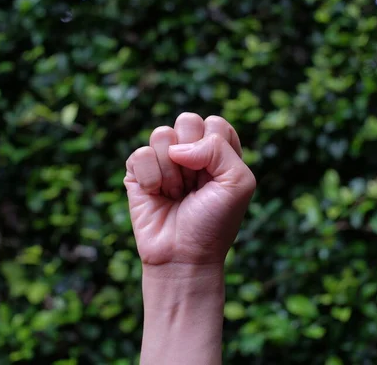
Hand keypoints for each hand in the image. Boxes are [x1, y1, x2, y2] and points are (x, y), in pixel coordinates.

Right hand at [124, 113, 255, 266]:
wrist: (183, 257)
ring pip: (161, 134)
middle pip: (187, 120)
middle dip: (192, 156)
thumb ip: (219, 148)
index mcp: (218, 151)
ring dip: (171, 171)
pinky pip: (140, 154)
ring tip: (176, 194)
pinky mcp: (138, 172)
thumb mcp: (238, 183)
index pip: (215, 123)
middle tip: (194, 186)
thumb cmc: (214, 222)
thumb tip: (178, 147)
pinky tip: (156, 195)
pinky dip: (151, 178)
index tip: (216, 178)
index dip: (215, 148)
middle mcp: (190, 152)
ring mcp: (163, 160)